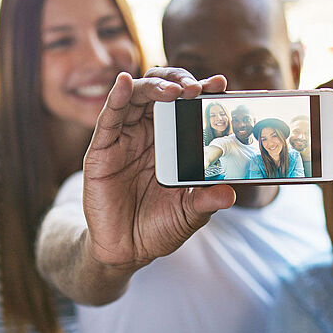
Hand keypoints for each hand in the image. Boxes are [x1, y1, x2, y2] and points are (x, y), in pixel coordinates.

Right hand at [81, 68, 235, 270]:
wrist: (126, 251)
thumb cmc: (159, 227)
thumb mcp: (189, 214)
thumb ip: (206, 200)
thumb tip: (230, 193)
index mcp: (173, 141)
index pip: (187, 105)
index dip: (202, 90)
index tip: (220, 85)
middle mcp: (149, 133)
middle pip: (161, 91)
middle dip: (180, 81)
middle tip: (196, 89)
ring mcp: (125, 138)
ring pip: (137, 96)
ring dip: (155, 85)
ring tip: (174, 91)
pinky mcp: (102, 148)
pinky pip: (109, 116)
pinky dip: (116, 95)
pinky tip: (123, 82)